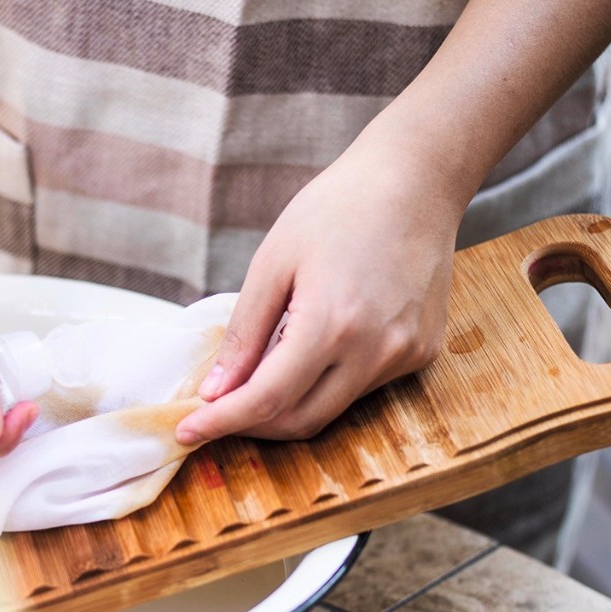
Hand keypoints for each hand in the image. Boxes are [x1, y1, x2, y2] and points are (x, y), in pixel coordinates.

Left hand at [175, 142, 459, 446]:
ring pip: (334, 407)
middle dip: (253, 424)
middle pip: (302, 421)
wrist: (416, 179)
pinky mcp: (423, 352)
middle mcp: (376, 351)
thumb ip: (245, 334)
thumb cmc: (338, 207)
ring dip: (292, 398)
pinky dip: (329, 378)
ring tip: (271, 355)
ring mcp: (405, 355)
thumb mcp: (273, 262)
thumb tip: (216, 390)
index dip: (221, 422)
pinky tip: (320, 339)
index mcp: (332, 324)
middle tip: (218, 406)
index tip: (187, 431)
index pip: (266, 400)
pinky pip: (364, 386)